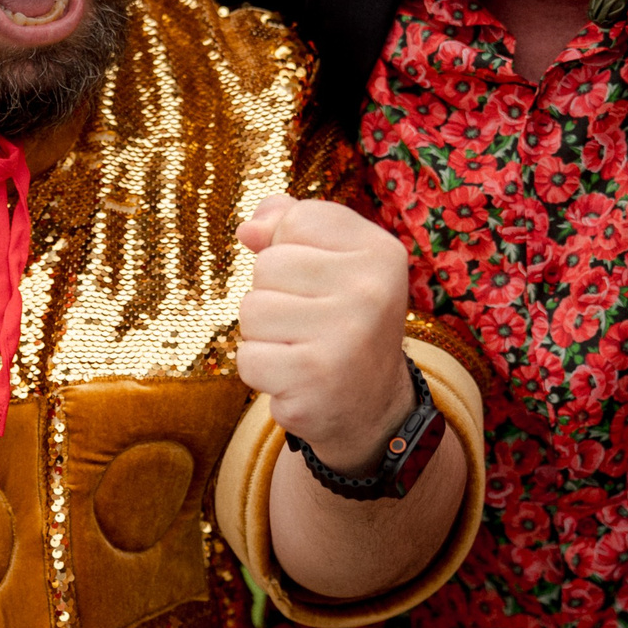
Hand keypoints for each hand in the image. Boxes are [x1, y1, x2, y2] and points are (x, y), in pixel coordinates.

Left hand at [236, 195, 413, 471]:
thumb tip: (247, 229)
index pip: (294, 220)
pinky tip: (295, 378)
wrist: (371, 407)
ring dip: (264, 335)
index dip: (290, 250)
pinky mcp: (314, 380)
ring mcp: (345, 337)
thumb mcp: (335, 261)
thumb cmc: (342, 321)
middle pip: (267, 266)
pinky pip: (247, 358)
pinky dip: (262, 372)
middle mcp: (370, 292)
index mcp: (380, 252)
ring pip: (251, 312)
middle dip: (273, 295)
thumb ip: (292, 225)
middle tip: (311, 323)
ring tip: (302, 349)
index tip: (321, 282)